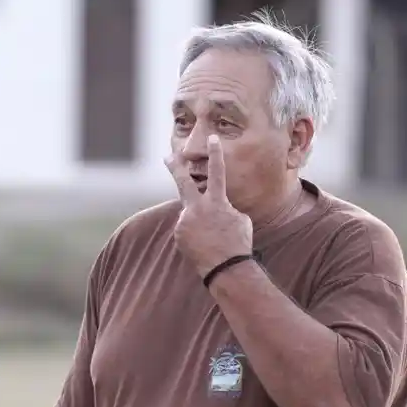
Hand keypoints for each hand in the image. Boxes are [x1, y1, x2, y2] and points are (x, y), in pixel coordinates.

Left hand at [164, 134, 254, 276]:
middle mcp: (197, 208)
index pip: (217, 172)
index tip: (213, 138)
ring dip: (199, 222)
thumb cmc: (238, 243)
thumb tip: (214, 207)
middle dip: (176, 167)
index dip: (215, 154)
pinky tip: (203, 245)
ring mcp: (185, 221)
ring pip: (190, 214)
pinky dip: (195, 234)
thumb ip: (223, 207)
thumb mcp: (239, 219)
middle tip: (168, 156)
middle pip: (183, 182)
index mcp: (217, 201)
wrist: (225, 268)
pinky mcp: (178, 235)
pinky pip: (187, 229)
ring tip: (211, 237)